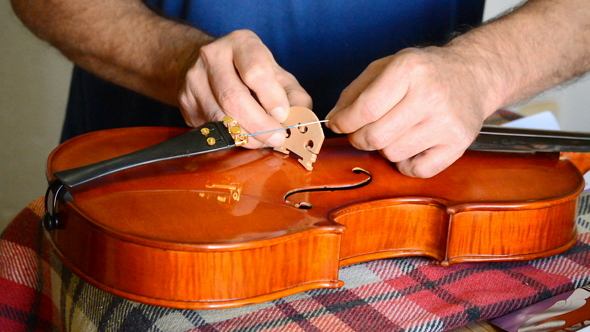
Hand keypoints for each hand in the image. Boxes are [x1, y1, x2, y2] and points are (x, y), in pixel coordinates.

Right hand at [178, 29, 311, 148]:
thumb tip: (299, 120)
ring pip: (220, 118)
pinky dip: (230, 138)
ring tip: (262, 140)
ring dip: (246, 136)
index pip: (255, 71)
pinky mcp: (185, 101)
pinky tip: (243, 135)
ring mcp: (194, 79)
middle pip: (234, 98)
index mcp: (241, 44)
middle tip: (276, 138)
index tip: (283, 116)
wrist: (208, 66)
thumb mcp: (277, 75)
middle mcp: (213, 56)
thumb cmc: (250, 72)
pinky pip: (210, 128)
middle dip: (260, 125)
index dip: (271, 98)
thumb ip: (294, 96)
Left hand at [326, 47, 499, 177]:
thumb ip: (355, 92)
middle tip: (362, 132)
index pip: (366, 108)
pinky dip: (406, 164)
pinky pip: (417, 170)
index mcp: (409, 69)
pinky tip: (411, 146)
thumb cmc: (423, 72)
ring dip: (385, 148)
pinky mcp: (458, 144)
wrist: (473, 76)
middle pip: (375, 137)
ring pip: (393, 154)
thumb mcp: (387, 66)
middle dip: (359, 138)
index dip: (344, 122)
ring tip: (394, 132)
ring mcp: (447, 122)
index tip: (338, 124)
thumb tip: (334, 120)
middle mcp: (430, 95)